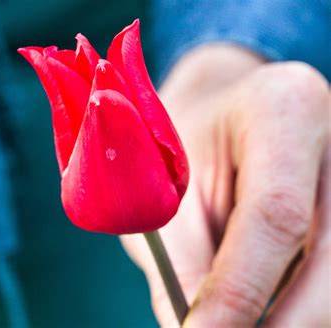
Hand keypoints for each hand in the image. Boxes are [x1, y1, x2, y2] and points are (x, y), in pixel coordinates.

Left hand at [122, 44, 329, 326]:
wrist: (210, 117)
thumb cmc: (180, 149)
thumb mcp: (167, 194)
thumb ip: (182, 267)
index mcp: (283, 111)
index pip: (276, 215)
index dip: (240, 291)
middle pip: (330, 261)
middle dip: (281, 325)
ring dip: (289, 317)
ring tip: (230, 321)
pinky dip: (297, 304)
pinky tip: (257, 308)